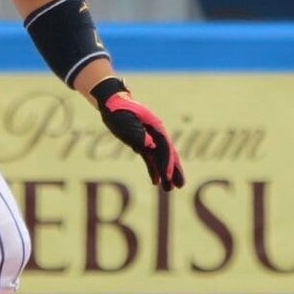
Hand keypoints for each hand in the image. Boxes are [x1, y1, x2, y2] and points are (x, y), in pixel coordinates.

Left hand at [90, 77, 184, 191]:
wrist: (112, 104)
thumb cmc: (118, 110)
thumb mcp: (126, 121)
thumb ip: (138, 133)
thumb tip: (151, 146)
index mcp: (156, 127)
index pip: (165, 148)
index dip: (168, 163)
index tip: (168, 176)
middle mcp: (156, 134)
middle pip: (168, 155)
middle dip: (174, 171)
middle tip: (181, 186)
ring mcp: (149, 139)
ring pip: (160, 159)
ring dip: (165, 174)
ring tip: (170, 189)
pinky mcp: (141, 143)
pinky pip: (150, 159)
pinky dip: (153, 170)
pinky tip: (155, 182)